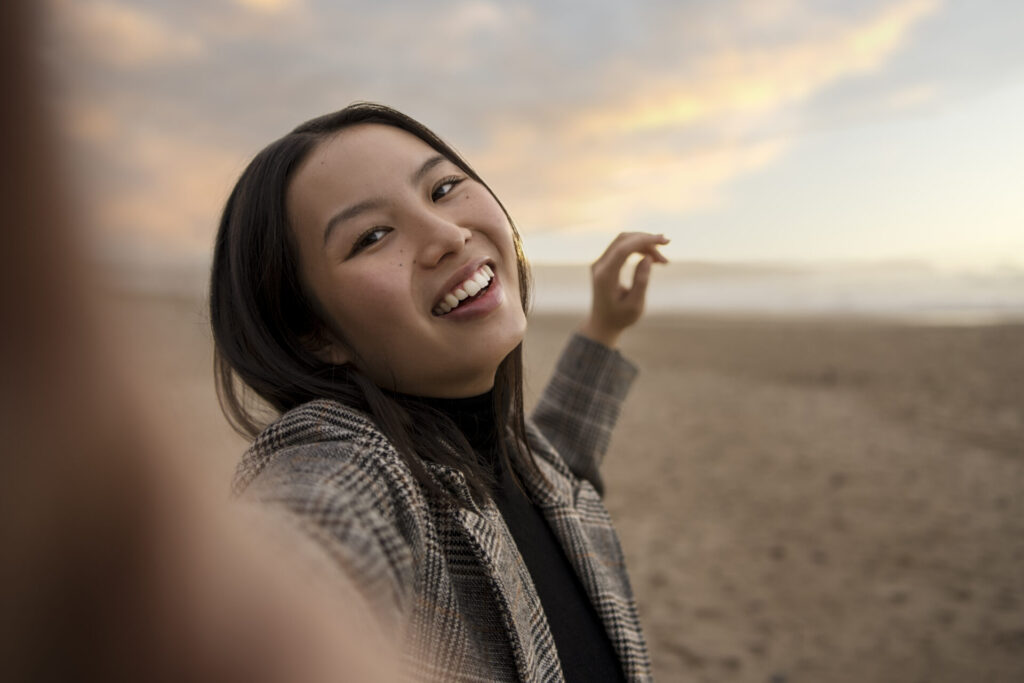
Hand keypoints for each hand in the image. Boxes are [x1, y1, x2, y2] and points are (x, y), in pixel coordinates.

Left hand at [579, 232, 668, 347]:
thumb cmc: (620, 318)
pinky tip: (652, 258)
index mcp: (605, 276)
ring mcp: (600, 263)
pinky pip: (621, 248)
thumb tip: (648, 258)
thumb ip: (641, 281)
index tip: (663, 241)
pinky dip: (637, 249)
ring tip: (662, 259)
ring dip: (644, 244)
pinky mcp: (604, 264)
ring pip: (623, 242)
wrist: (602, 324)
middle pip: (623, 240)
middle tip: (667, 245)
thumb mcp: (635, 305)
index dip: (644, 240)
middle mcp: (599, 266)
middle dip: (646, 239)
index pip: (623, 248)